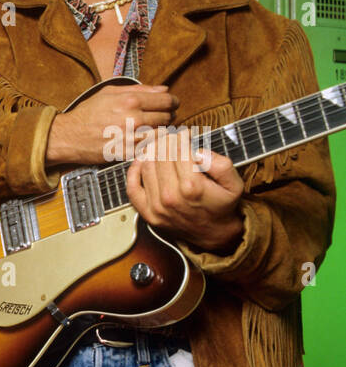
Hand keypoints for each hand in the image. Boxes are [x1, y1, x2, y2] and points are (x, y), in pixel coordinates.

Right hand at [46, 83, 177, 165]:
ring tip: (156, 129)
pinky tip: (147, 140)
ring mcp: (131, 138)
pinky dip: (153, 144)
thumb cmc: (88, 113)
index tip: (172, 104)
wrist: (69, 136)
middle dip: (168, 116)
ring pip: (162, 134)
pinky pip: (150, 148)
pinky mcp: (127, 153)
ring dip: (162, 132)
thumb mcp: (110, 92)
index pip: (166, 100)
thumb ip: (139, 89)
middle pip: (167, 117)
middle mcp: (133, 119)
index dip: (173, 101)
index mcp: (130, 101)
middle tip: (164, 117)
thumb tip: (163, 88)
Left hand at [126, 127, 244, 253]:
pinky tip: (142, 161)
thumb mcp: (234, 184)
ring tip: (161, 146)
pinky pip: (132, 188)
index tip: (184, 132)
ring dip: (151, 152)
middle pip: (160, 156)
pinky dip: (134, 171)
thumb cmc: (222, 205)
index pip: (177, 151)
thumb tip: (198, 152)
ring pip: (146, 166)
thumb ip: (221, 165)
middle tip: (172, 136)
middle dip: (167, 141)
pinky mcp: (147, 213)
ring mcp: (156, 207)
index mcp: (191, 187)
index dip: (181, 137)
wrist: (214, 234)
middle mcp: (170, 197)